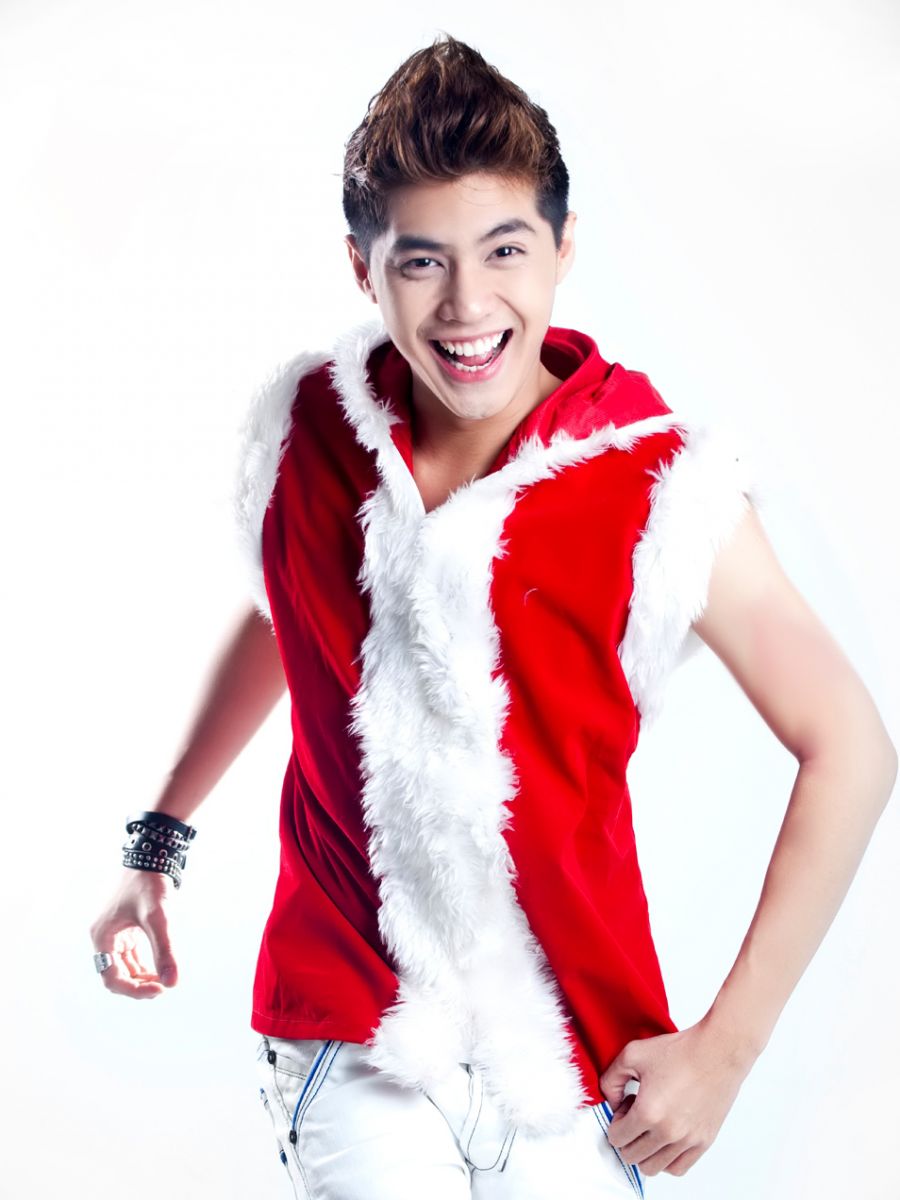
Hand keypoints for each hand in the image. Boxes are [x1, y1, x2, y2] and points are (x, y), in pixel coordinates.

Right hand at [89, 869, 179, 997]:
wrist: (151, 857)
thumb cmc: (150, 885)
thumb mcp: (158, 918)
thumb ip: (165, 950)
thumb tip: (173, 983)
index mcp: (102, 937)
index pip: (112, 978)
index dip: (134, 990)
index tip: (160, 990)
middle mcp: (104, 938)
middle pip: (117, 976)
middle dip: (139, 986)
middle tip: (164, 987)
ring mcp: (114, 934)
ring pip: (124, 968)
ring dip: (142, 978)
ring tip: (164, 981)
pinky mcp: (126, 930)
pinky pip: (131, 957)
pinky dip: (144, 966)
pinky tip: (161, 970)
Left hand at [598, 1017, 756, 1176]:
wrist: (717, 1051)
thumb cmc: (679, 1051)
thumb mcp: (632, 1055)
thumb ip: (610, 1080)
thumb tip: (611, 1103)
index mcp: (648, 1112)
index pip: (617, 1139)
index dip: (616, 1121)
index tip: (626, 1105)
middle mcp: (668, 1132)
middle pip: (632, 1156)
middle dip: (627, 1136)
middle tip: (637, 1113)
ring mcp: (688, 1140)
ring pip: (653, 1167)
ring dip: (645, 1149)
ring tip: (652, 1123)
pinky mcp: (704, 1142)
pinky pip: (677, 1168)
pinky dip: (666, 1159)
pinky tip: (666, 1135)